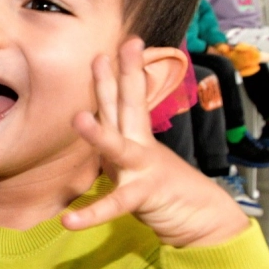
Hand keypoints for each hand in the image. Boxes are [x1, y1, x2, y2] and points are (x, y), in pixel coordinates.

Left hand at [61, 38, 247, 247]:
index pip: (126, 100)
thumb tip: (95, 126)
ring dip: (98, 134)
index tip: (115, 47)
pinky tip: (68, 221)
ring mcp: (143, 169)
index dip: (120, 74)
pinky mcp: (143, 196)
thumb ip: (114, 145)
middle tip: (112, 48)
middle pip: (128, 107)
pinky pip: (114, 206)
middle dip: (121, 78)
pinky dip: (91, 214)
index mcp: (136, 137)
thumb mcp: (132, 163)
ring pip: (118, 148)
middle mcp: (141, 146)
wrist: (199, 218)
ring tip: (77, 119)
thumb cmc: (161, 190)